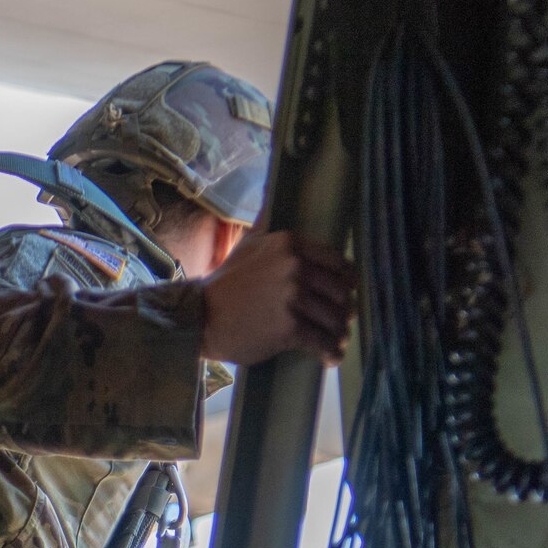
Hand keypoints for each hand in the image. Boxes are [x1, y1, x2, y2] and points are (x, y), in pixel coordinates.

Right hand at [197, 230, 354, 366]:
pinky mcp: (289, 327)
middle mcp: (294, 267)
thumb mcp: (247, 244)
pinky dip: (331, 353)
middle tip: (341, 322)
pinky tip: (331, 358)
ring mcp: (292, 297)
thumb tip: (270, 188)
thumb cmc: (224, 284)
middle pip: (340, 292)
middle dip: (345, 311)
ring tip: (337, 342)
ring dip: (339, 334)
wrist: (199, 317)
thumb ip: (266, 223)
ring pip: (335, 319)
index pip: (336, 263)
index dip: (346, 281)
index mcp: (289, 245)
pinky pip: (323, 341)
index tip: (347, 293)